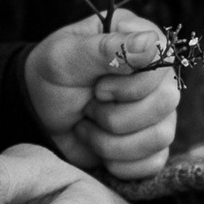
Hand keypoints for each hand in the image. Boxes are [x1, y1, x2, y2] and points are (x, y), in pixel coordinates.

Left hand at [24, 14, 179, 186]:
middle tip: (89, 106)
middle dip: (115, 116)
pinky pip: (154, 162)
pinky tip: (98, 147)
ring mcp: (159, 111)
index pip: (164, 65)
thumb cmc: (51, 77)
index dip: (129, 86)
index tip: (97, 87)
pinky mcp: (151, 143)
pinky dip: (119, 163)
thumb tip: (151, 43)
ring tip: (88, 126)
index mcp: (142, 41)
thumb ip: (106, 48)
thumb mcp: (65, 56)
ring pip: (160, 136)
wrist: (37, 116)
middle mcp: (158, 76)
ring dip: (112, 141)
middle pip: (165, 103)